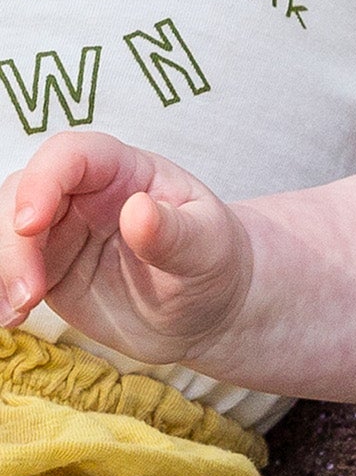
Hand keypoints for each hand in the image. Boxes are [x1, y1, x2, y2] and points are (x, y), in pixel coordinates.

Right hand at [0, 133, 251, 366]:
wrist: (211, 308)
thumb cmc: (213, 262)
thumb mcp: (208, 247)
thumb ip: (174, 233)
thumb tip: (138, 212)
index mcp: (121, 170)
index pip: (70, 156)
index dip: (42, 182)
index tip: (31, 224)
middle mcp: (81, 193)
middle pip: (22, 195)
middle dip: (14, 242)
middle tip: (29, 294)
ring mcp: (60, 231)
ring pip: (8, 234)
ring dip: (4, 271)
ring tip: (15, 314)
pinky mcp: (48, 268)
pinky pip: (12, 272)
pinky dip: (4, 293)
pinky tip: (10, 319)